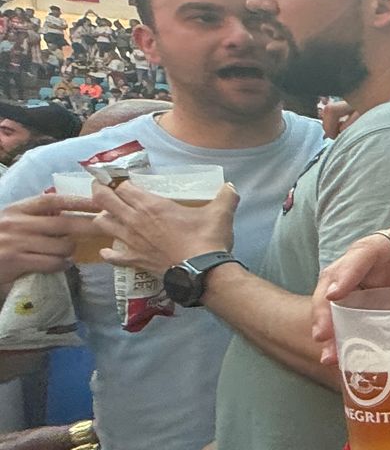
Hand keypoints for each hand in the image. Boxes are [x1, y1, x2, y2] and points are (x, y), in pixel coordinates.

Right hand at [0, 190, 97, 285]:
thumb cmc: (0, 239)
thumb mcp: (12, 221)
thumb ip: (36, 215)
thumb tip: (69, 209)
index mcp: (17, 209)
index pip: (53, 201)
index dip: (79, 201)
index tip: (101, 202)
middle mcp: (17, 224)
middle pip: (64, 223)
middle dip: (91, 226)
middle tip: (109, 228)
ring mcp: (17, 243)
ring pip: (61, 246)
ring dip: (71, 250)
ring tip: (67, 252)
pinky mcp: (16, 262)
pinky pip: (52, 263)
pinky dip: (61, 264)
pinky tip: (61, 264)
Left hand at [95, 182, 235, 273]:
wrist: (202, 273)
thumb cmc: (207, 239)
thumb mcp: (220, 214)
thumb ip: (225, 197)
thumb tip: (231, 186)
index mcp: (152, 205)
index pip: (122, 186)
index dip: (117, 180)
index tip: (118, 177)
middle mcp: (135, 220)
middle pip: (103, 200)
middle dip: (99, 191)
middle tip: (102, 189)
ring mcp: (131, 241)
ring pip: (102, 224)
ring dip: (103, 218)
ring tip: (110, 217)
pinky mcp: (134, 260)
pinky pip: (113, 256)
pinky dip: (109, 253)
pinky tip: (108, 251)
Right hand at [311, 223, 389, 361]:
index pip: (369, 249)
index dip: (349, 270)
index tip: (335, 294)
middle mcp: (385, 254)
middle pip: (343, 271)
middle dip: (327, 302)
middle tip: (323, 334)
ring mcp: (379, 274)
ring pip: (341, 291)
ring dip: (329, 319)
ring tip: (328, 353)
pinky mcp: (379, 293)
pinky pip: (353, 308)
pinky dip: (343, 328)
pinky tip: (341, 355)